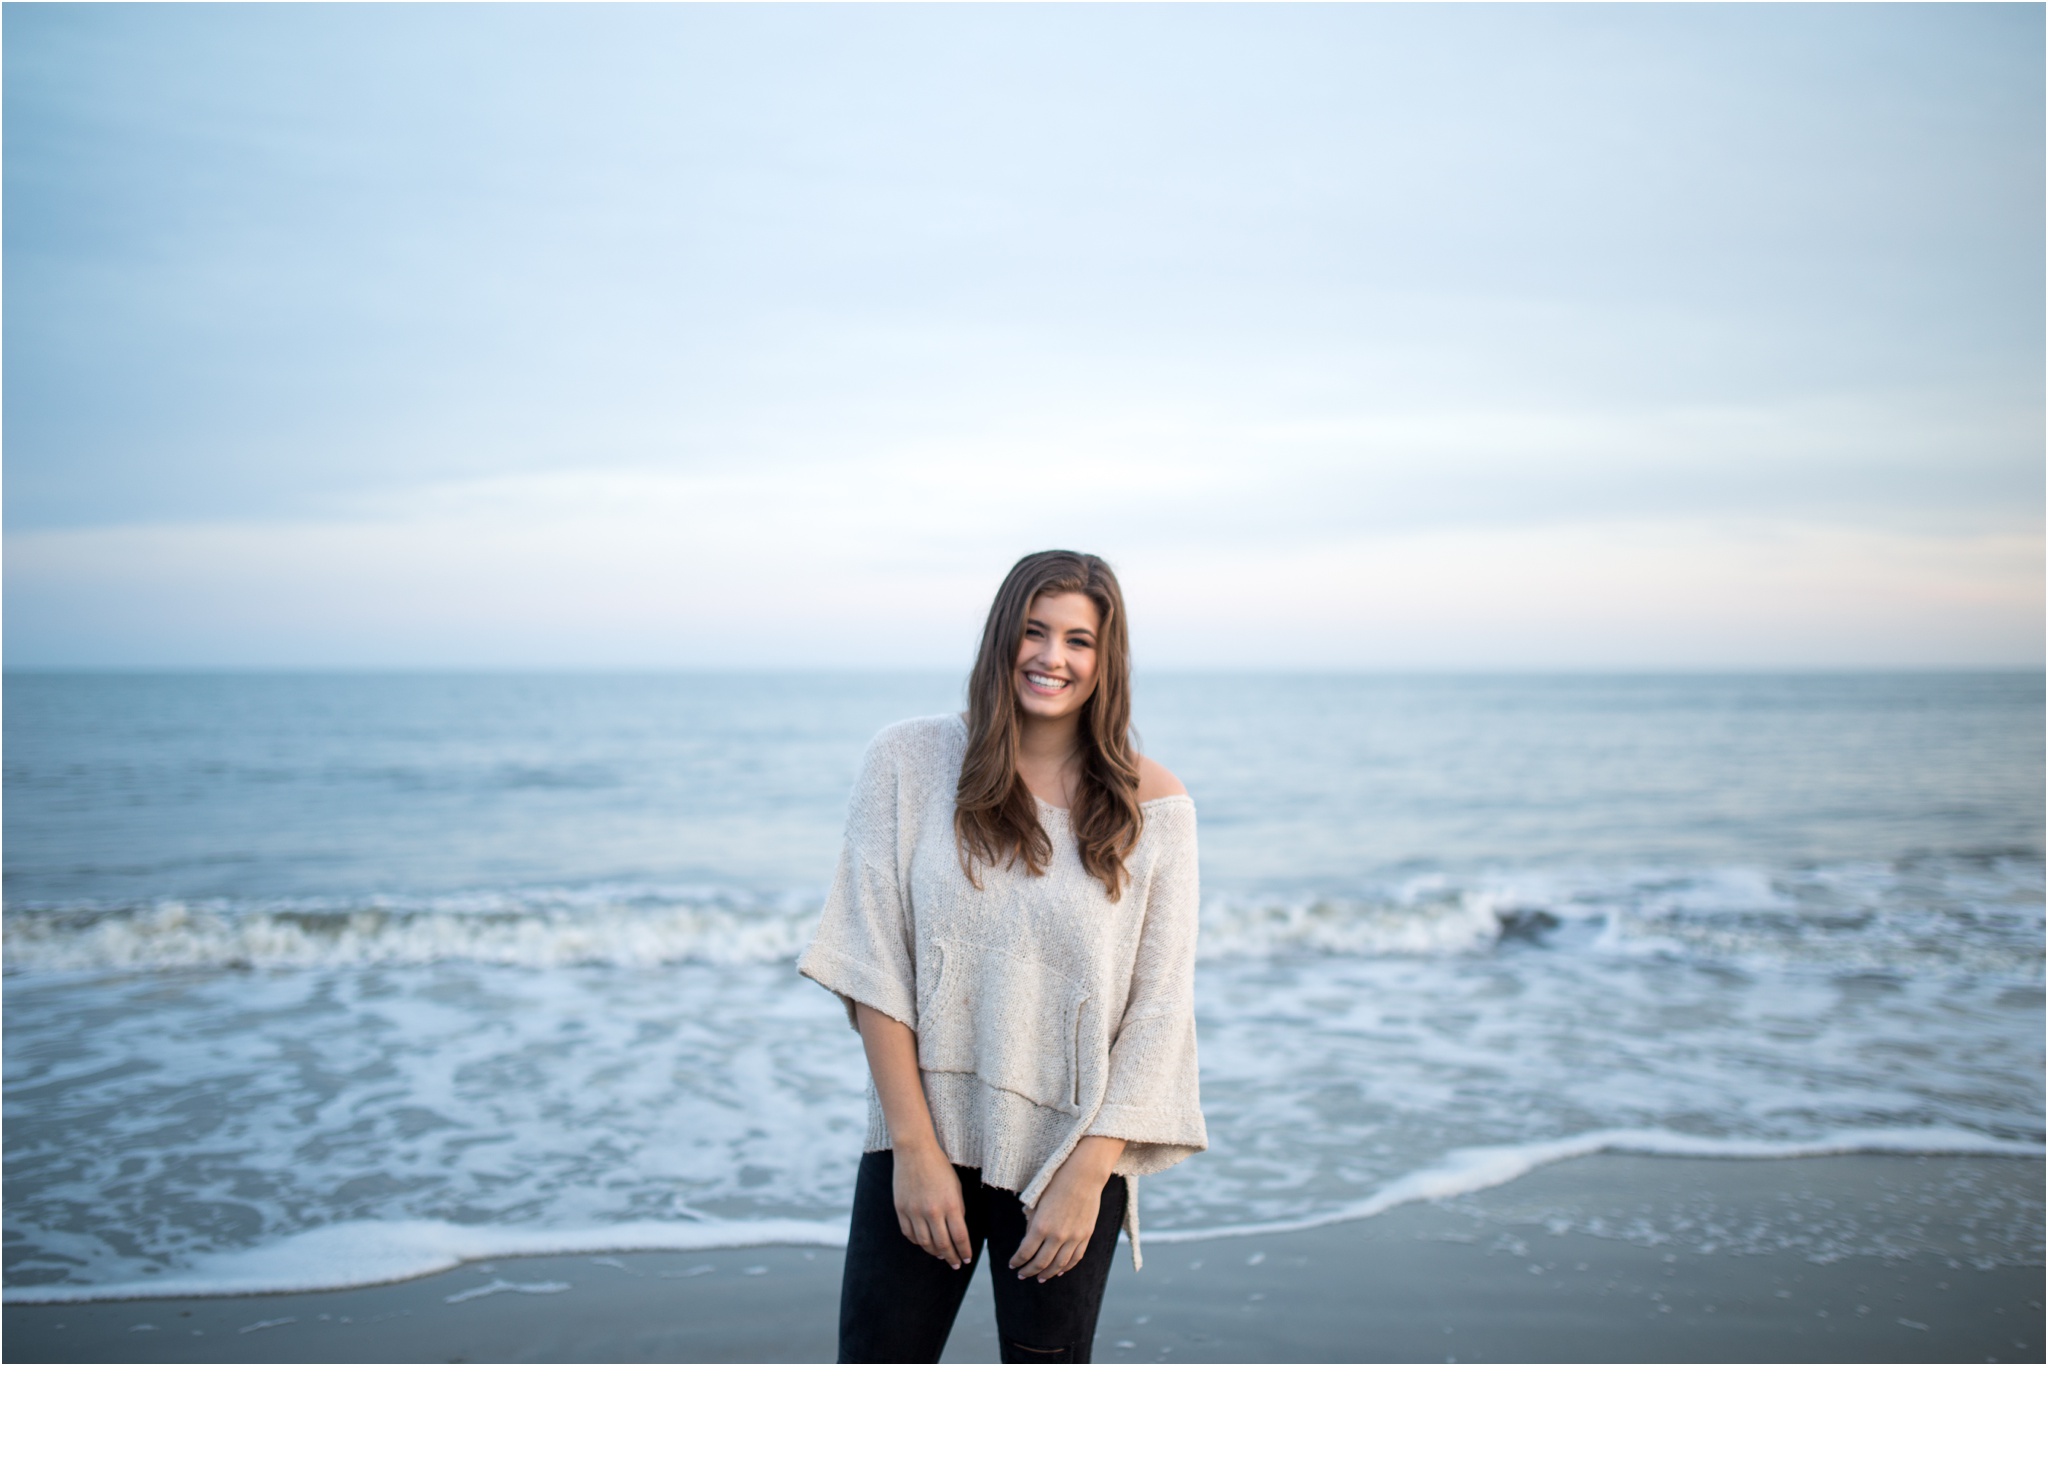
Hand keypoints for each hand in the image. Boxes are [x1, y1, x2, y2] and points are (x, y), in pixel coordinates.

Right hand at [893, 1142, 971, 1269]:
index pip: (960, 1237)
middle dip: (951, 1257)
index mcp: (950, 1204)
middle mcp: (932, 1211)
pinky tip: (924, 1243)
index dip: (964, 1251)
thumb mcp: (956, 1187)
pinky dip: (918, 1242)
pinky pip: (909, 1234)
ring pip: (925, 1243)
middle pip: (943, 1244)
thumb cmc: (940, 1167)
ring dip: (935, 1252)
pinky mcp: (901, 1209)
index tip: (966, 1259)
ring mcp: (914, 1211)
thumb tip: (957, 1233)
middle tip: (955, 1264)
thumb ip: (957, 1210)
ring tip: (941, 1255)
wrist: (915, 1151)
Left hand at [1009, 1137, 1123, 1282]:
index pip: (1025, 1252)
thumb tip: (1029, 1241)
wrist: (1084, 1175)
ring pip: (1059, 1264)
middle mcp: (1057, 1235)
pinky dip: (1067, 1267)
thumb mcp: (1037, 1202)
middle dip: (1029, 1271)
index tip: (1012, 1265)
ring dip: (1048, 1274)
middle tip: (1022, 1275)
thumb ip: (1032, 1223)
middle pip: (1041, 1263)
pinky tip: (1060, 1271)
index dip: (1017, 1261)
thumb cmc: (1057, 1183)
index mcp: (1040, 1225)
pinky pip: (1076, 1258)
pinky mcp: (1086, 1235)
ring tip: (1040, 1278)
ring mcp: (1073, 1237)